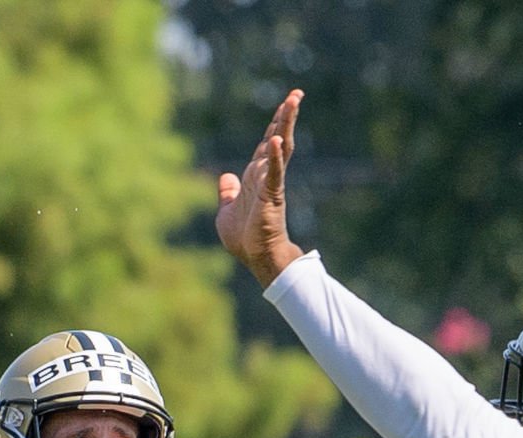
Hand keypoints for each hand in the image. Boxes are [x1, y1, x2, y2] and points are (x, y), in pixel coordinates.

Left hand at [217, 88, 306, 287]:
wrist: (256, 258)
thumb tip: (226, 178)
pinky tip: (275, 140)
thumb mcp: (227, 211)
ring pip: (280, 148)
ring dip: (285, 125)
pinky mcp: (271, 196)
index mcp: (256, 177)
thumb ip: (228, 192)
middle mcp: (266, 175)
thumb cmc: (245, 238)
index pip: (266, 144)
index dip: (275, 123)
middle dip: (286, 116)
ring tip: (293, 102)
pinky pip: (274, 173)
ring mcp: (270, 184)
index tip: (285, 104)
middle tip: (296, 94)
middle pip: (277, 138)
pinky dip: (273, 157)